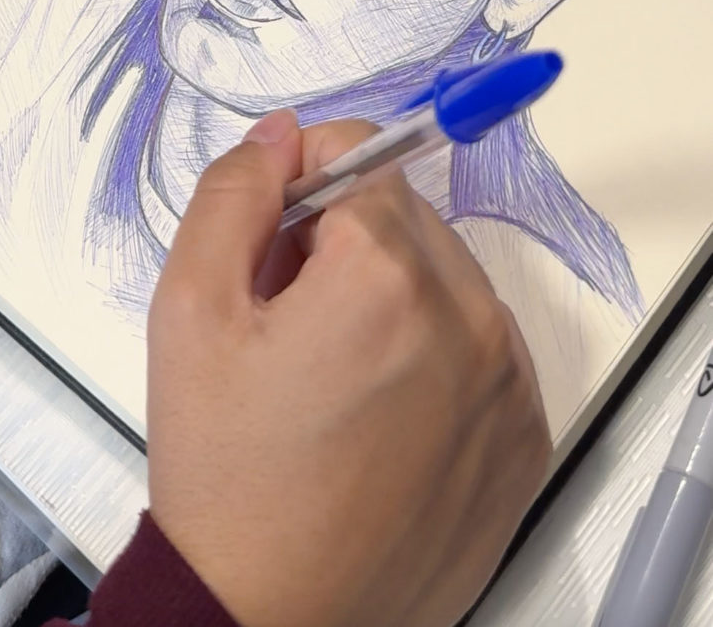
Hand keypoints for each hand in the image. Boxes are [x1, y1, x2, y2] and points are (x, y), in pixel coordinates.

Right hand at [147, 111, 549, 626]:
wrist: (271, 620)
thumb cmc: (229, 480)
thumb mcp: (190, 311)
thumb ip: (232, 195)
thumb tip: (281, 134)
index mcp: (385, 275)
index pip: (359, 153)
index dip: (299, 186)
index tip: (271, 244)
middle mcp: (467, 318)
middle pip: (405, 217)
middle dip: (344, 245)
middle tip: (287, 323)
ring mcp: (506, 383)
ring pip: (446, 281)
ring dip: (393, 300)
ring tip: (329, 379)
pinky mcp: (523, 438)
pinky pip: (481, 351)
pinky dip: (434, 361)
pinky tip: (376, 417)